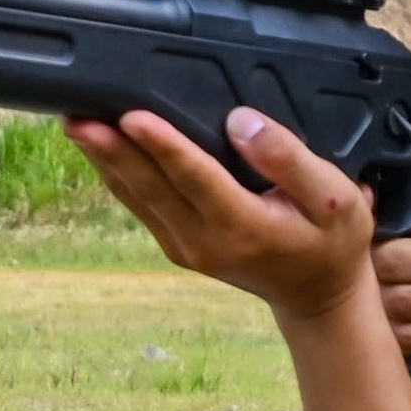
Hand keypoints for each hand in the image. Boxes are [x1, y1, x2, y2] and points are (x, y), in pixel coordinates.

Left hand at [65, 107, 375, 327]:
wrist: (317, 296)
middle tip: (78, 114)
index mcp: (244, 226)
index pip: (194, 179)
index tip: (131, 116)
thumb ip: (289, 160)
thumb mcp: (334, 200)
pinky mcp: (176, 245)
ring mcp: (185, 247)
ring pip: (136, 197)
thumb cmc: (330, 242)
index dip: (162, 146)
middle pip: (150, 187)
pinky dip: (118, 175)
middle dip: (112, 150)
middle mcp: (204, 241)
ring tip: (76, 123)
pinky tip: (101, 149)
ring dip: (105, 161)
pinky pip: (141, 205)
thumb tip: (241, 122)